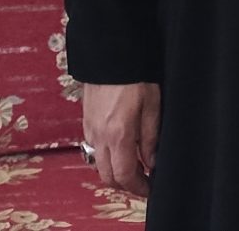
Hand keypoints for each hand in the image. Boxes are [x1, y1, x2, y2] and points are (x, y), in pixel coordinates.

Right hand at [83, 82, 159, 197]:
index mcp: (118, 134)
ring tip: (133, 163)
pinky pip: (93, 148)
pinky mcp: (86, 119)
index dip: (138, 187)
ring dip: (114, 170)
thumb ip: (151, 136)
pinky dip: (105, 156)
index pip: (125, 175)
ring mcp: (90, 128)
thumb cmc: (135, 71)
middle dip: (125, 184)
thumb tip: (151, 161)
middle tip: (142, 180)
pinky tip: (120, 146)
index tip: (149, 189)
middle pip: (108, 176)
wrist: (110, 49)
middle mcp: (100, 135)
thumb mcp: (152, 103)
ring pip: (98, 164)